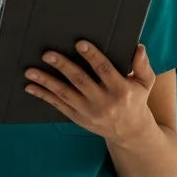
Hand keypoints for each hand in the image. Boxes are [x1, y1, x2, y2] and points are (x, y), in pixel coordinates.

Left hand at [24, 41, 157, 144]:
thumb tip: (138, 47)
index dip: (92, 56)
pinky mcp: (78, 118)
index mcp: (120, 89)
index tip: (80, 43)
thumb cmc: (136, 100)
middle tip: (47, 54)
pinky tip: (30, 87)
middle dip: (63, 66)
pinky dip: (43, 96)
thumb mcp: (145, 82)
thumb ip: (141, 64)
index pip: (104, 70)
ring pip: (64, 94)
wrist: (130, 133)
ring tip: (30, 71)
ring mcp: (88, 111)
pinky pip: (58, 105)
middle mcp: (103, 101)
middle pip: (80, 81)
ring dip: (46, 82)